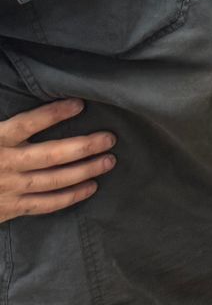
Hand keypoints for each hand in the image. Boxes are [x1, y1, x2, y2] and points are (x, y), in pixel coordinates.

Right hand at [0, 99, 115, 223]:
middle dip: (83, 146)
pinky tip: (90, 187)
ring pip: (53, 180)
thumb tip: (13, 95)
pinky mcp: (10, 209)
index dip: (53, 114)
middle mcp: (4, 164)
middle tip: (110, 138)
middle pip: (50, 155)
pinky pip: (45, 204)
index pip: (27, 124)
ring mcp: (9, 189)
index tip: (79, 104)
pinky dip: (70, 197)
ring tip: (108, 160)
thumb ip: (8, 125)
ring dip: (84, 171)